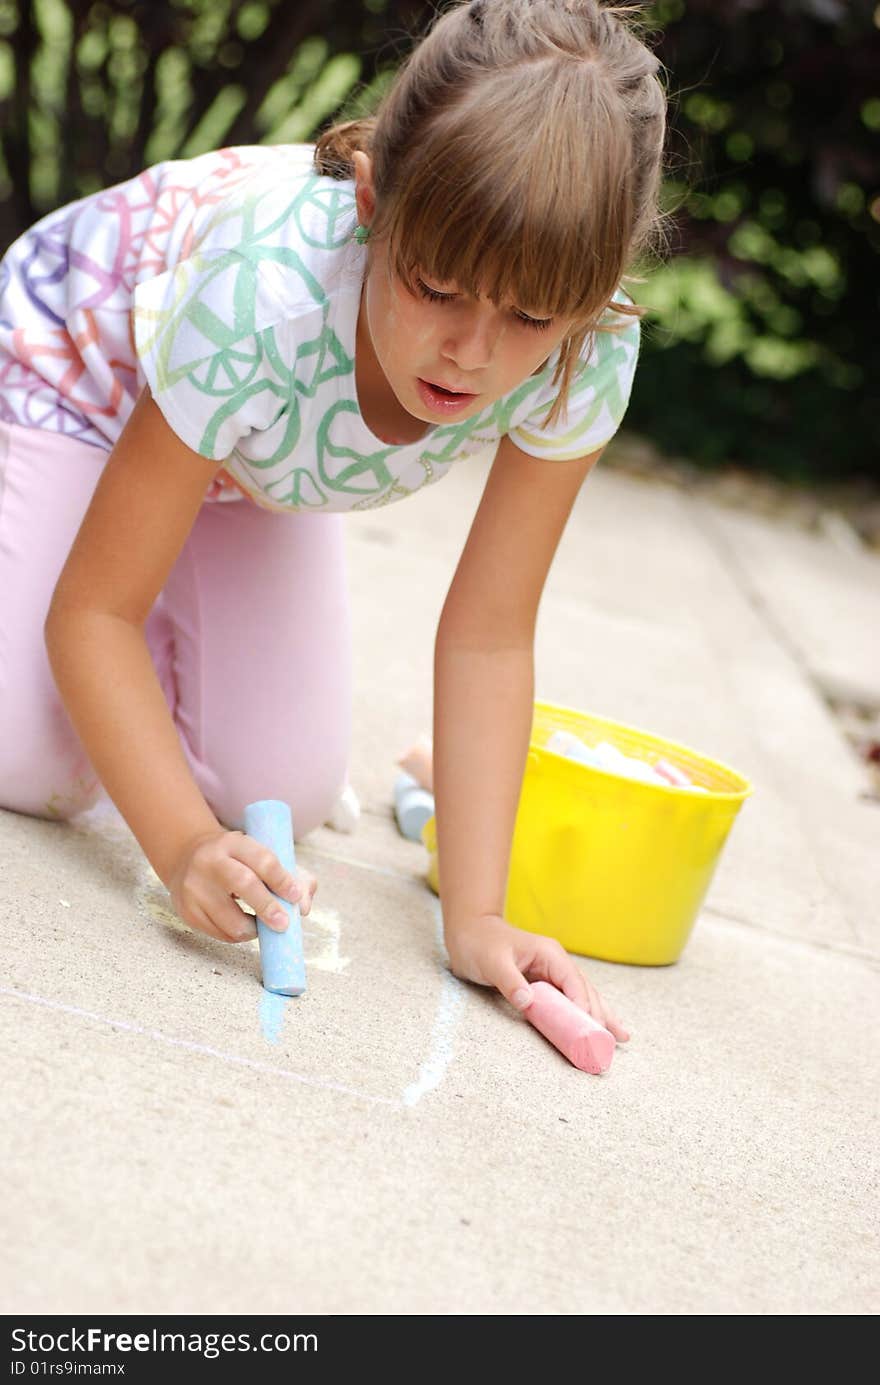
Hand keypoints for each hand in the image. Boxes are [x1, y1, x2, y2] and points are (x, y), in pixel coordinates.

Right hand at [165, 829, 317, 943]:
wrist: (187, 858)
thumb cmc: (236, 861)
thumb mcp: (259, 855)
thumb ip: (291, 875)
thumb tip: (303, 907)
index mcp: (234, 843)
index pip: (263, 859)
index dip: (282, 880)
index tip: (295, 896)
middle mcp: (210, 861)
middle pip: (243, 883)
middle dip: (267, 906)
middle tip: (283, 924)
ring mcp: (195, 887)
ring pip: (228, 918)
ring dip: (252, 929)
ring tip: (262, 927)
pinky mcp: (187, 910)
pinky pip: (217, 933)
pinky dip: (236, 936)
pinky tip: (243, 927)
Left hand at [445, 914, 629, 1042]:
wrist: (469, 930)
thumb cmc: (480, 943)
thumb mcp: (493, 963)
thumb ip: (510, 982)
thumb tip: (529, 1003)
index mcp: (549, 954)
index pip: (574, 982)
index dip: (584, 1005)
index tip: (591, 1029)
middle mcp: (555, 962)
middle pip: (585, 991)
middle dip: (601, 1015)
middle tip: (617, 1040)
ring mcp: (551, 972)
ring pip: (582, 996)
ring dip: (600, 1015)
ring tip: (622, 1036)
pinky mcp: (543, 983)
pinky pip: (568, 999)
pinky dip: (582, 1013)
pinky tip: (596, 1024)